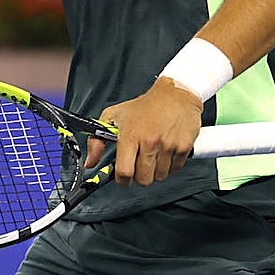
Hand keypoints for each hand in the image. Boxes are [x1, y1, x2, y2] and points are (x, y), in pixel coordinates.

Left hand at [84, 78, 202, 186]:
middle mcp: (149, 142)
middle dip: (140, 176)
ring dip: (156, 170)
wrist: (176, 93)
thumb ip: (97, 140)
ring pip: (160, 177)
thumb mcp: (114, 116)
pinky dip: (171, 165)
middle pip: (144, 179)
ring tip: (154, 154)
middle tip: (140, 164)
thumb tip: (90, 163)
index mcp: (130, 135)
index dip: (122, 180)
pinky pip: (175, 170)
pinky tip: (167, 151)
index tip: (123, 179)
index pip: (124, 171)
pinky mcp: (184, 147)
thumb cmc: (144, 106)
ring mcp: (168, 146)